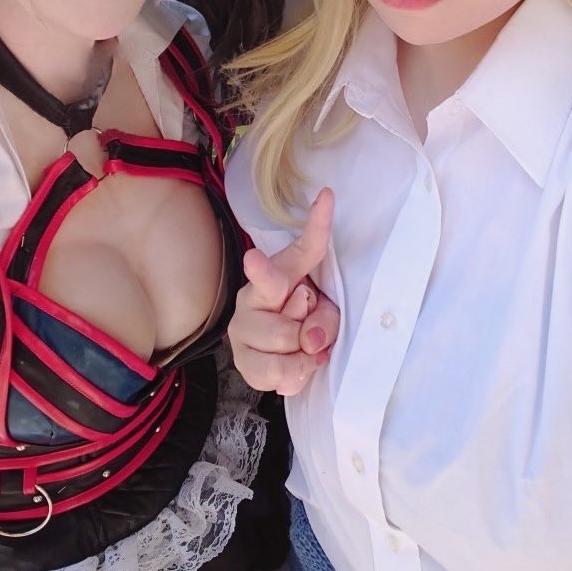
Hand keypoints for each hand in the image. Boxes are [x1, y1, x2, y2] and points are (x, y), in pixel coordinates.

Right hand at [230, 187, 338, 394]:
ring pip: (286, 337)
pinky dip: (295, 373)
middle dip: (313, 318)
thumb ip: (325, 318)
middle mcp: (253, 295)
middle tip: (310, 326)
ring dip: (305, 351)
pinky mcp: (243, 362)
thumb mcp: (325, 315)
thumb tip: (311, 341)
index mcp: (279, 273)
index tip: (328, 197)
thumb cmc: (307, 325)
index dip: (318, 225)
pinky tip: (295, 367)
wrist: (282, 358)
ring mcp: (243, 328)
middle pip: (293, 298)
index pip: (303, 249)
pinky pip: (278, 371)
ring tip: (303, 349)